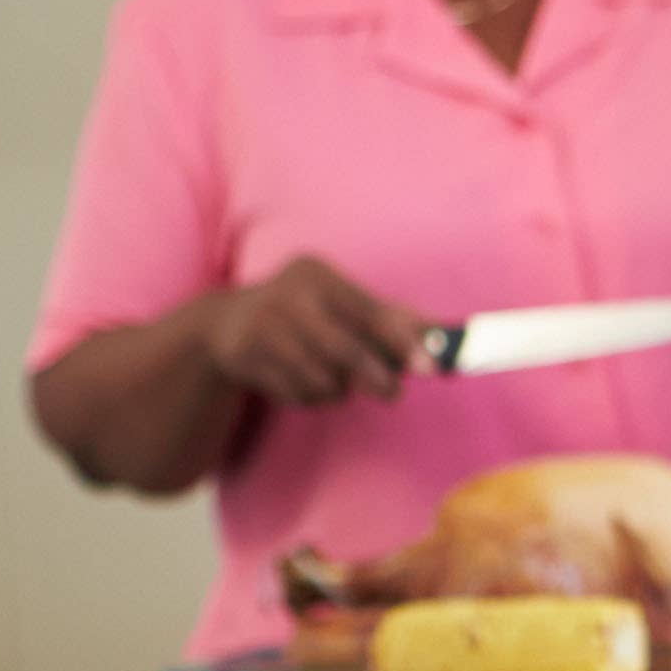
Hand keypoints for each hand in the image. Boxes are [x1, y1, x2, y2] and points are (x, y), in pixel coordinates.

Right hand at [197, 258, 431, 409]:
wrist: (224, 324)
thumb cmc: (303, 314)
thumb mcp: (341, 304)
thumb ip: (392, 319)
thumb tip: (446, 335)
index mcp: (316, 274)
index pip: (368, 311)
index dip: (401, 342)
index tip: (429, 366)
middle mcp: (286, 295)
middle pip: (344, 348)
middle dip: (376, 376)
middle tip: (394, 393)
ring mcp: (261, 326)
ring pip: (321, 377)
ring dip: (337, 389)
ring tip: (333, 380)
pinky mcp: (244, 356)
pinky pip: (296, 392)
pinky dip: (310, 396)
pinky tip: (300, 381)